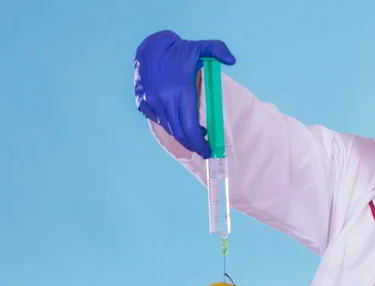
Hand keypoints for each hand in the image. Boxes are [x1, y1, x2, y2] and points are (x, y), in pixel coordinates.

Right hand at [133, 30, 235, 157]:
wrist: (150, 46)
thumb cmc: (179, 50)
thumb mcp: (201, 46)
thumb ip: (218, 50)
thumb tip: (232, 60)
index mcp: (180, 91)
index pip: (190, 126)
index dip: (199, 142)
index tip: (208, 150)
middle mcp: (164, 99)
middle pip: (179, 132)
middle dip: (192, 144)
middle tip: (203, 150)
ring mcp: (151, 102)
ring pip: (168, 127)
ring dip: (181, 136)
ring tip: (194, 137)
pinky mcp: (142, 102)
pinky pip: (157, 120)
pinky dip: (168, 125)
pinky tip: (177, 124)